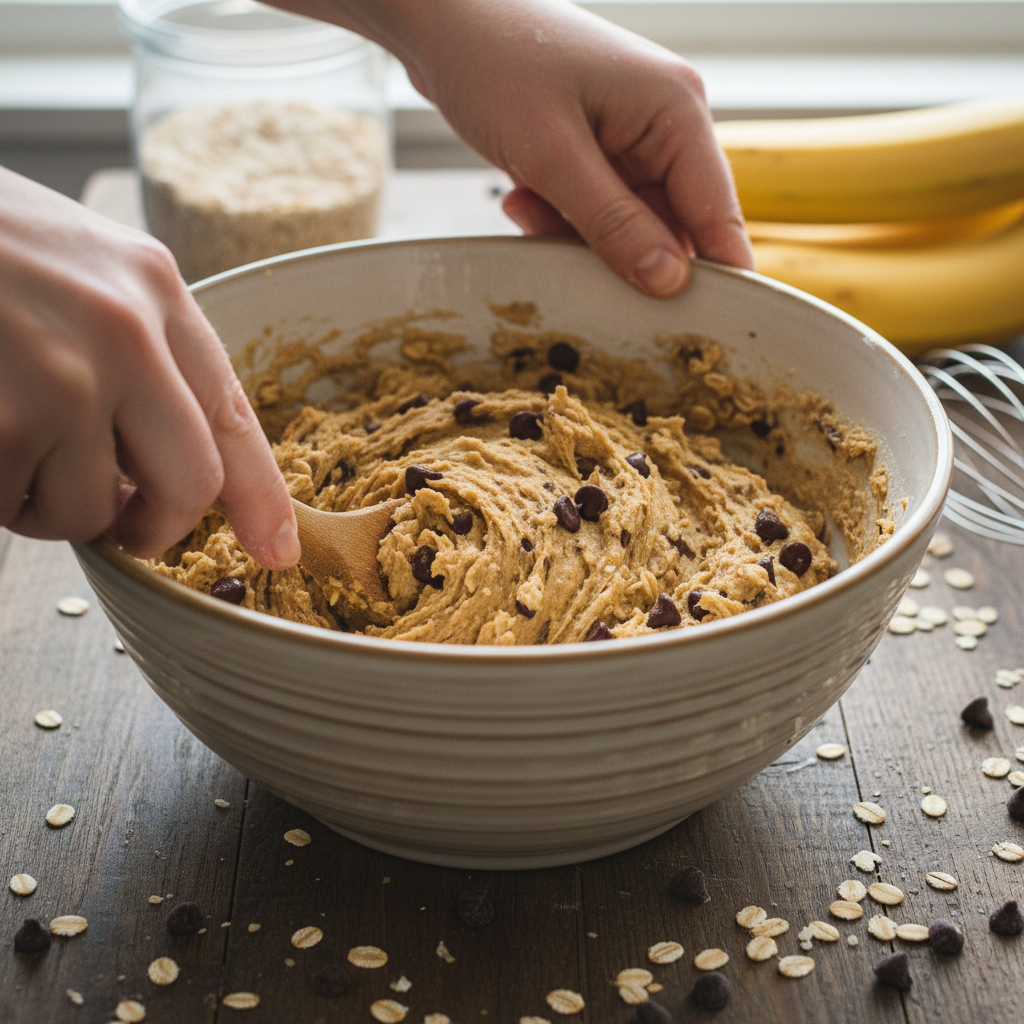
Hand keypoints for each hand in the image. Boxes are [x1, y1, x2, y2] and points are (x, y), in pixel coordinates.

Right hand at [0, 167, 299, 566]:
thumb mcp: (81, 261)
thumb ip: (138, 346)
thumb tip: (154, 461)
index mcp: (155, 290)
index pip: (233, 415)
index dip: (260, 497)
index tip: (276, 549)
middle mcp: (124, 336)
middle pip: (190, 486)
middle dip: (158, 525)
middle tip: (125, 524)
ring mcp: (58, 381)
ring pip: (87, 510)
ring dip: (45, 505)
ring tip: (6, 440)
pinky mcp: (0, 423)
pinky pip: (12, 506)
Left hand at [298, 0, 753, 296]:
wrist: (441, 19)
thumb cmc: (496, 62)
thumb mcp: (552, 155)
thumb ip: (614, 224)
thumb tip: (669, 282)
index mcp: (676, 112)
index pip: (717, 214)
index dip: (715, 276)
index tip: (705, 331)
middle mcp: (665, 124)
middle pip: (670, 227)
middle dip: (619, 252)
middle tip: (567, 254)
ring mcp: (631, 137)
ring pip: (627, 225)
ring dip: (577, 234)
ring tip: (528, 203)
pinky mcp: (598, 149)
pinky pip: (596, 210)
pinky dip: (559, 216)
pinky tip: (522, 196)